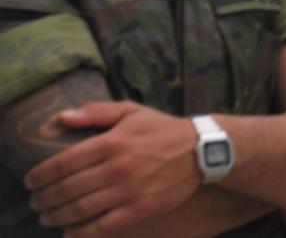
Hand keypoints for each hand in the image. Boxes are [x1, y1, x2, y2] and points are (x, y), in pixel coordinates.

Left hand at [25, 102, 199, 234]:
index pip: (63, 163)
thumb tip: (62, 117)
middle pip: (67, 189)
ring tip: (47, 217)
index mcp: (112, 142)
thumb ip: (96, 112)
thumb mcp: (132, 111)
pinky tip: (69, 233)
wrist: (203, 150)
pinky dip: (80, 233)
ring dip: (57, 216)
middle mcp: (118, 167)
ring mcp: (129, 190)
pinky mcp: (140, 209)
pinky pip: (102, 226)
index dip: (40, 175)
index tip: (30, 181)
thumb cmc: (162, 130)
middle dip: (44, 198)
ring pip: (80, 209)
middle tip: (36, 202)